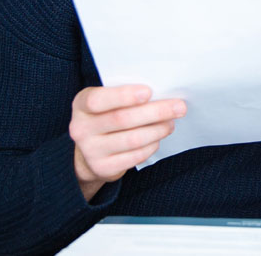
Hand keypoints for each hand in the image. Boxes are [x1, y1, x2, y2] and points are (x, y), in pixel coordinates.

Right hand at [69, 85, 185, 200]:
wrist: (89, 150)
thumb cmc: (106, 116)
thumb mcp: (107, 101)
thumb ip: (125, 96)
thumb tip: (162, 92)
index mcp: (81, 105)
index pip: (98, 100)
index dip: (123, 96)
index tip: (148, 92)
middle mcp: (81, 128)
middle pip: (122, 119)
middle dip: (155, 112)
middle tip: (179, 107)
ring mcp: (90, 151)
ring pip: (132, 139)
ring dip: (158, 130)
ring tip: (171, 123)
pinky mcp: (103, 167)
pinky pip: (134, 156)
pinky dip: (151, 146)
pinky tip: (158, 138)